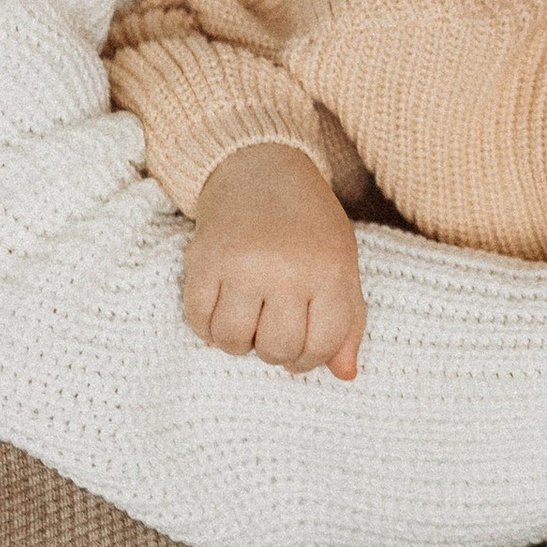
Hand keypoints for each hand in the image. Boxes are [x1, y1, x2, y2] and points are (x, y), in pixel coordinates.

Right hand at [180, 145, 366, 379]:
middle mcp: (285, 270)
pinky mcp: (202, 261)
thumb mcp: (342, 265)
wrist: (260, 170)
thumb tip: (345, 376)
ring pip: (234, 342)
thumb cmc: (309, 225)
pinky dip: (208, 328)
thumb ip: (348, 321)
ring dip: (240, 343)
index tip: (304, 348)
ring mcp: (240, 266)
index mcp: (329, 271)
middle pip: (277, 349)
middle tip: (274, 330)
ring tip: (249, 321)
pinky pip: (198, 322)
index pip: (322, 346)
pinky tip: (223, 312)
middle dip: (276, 351)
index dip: (312, 359)